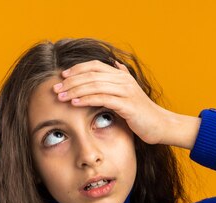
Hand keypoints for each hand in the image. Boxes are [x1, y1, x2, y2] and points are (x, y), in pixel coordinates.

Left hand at [52, 59, 169, 144]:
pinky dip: (86, 100)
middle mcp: (122, 80)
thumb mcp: (130, 92)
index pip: (94, 66)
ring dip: (75, 91)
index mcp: (121, 75)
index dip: (77, 69)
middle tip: (55, 89)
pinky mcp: (127, 105)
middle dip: (71, 81)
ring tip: (61, 97)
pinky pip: (102, 99)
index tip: (62, 77)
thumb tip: (115, 64)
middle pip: (91, 75)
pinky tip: (75, 103)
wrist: (160, 125)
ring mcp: (125, 91)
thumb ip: (121, 77)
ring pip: (94, 85)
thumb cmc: (142, 113)